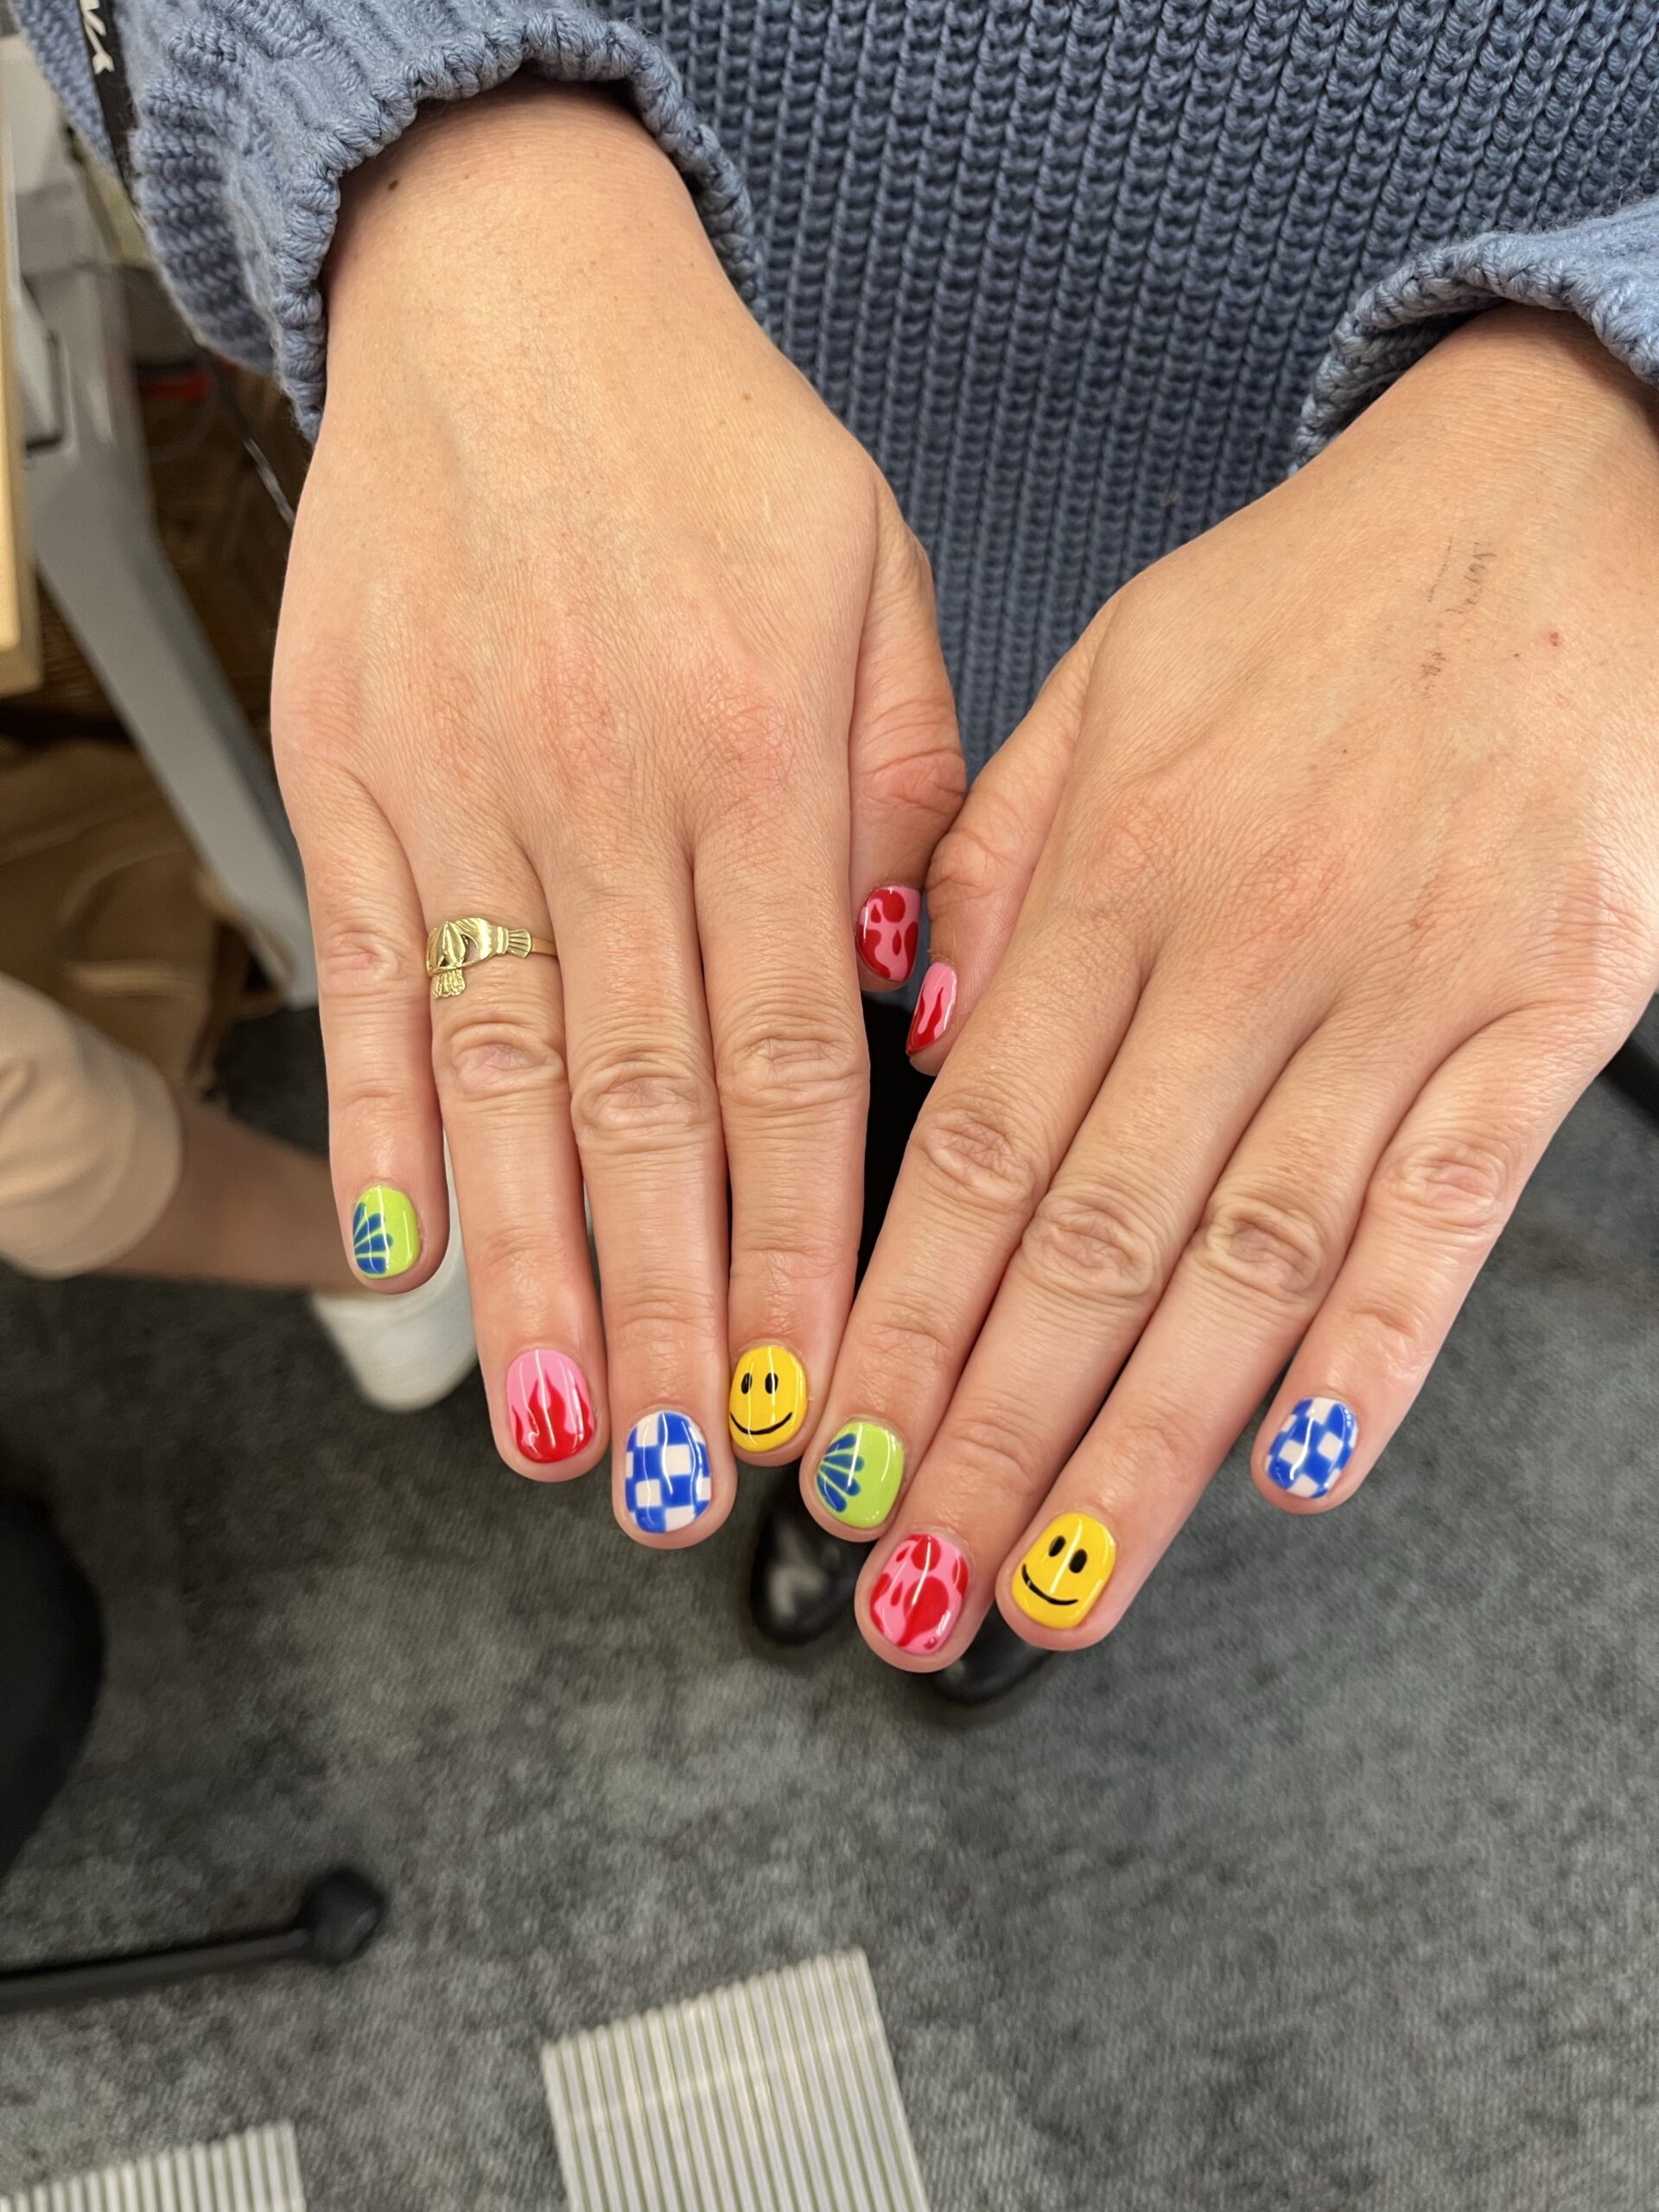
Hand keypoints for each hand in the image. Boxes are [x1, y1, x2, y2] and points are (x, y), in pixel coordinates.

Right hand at [273, 87, 959, 1536]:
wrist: (506, 295)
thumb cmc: (711, 448)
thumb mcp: (874, 581)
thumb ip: (909, 789)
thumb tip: (908, 986)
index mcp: (759, 762)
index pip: (797, 1067)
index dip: (812, 1250)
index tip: (830, 1395)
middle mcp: (608, 799)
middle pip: (649, 1113)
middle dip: (681, 1319)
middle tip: (703, 1489)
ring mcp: (461, 800)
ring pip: (504, 1081)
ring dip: (536, 1274)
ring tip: (568, 1434)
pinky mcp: (346, 785)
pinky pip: (366, 986)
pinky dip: (380, 1126)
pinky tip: (403, 1259)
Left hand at [798, 305, 1658, 1661]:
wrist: (1556, 503)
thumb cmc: (1313, 606)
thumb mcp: (1105, 684)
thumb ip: (990, 864)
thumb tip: (912, 1043)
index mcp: (1110, 874)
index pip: (970, 1152)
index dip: (894, 1325)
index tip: (829, 1455)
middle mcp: (1240, 950)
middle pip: (1088, 1243)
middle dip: (984, 1438)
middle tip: (907, 1586)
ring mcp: (1398, 992)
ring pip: (1247, 1265)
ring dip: (1143, 1450)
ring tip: (1059, 1587)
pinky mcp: (1540, 1017)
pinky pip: (1444, 1211)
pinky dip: (1375, 1351)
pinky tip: (1298, 1473)